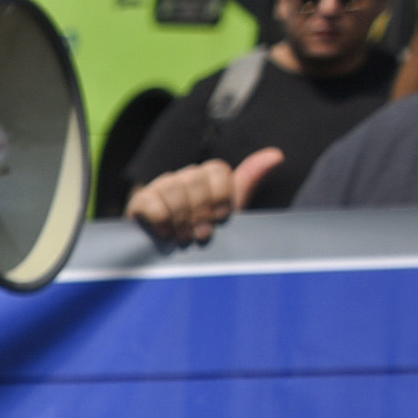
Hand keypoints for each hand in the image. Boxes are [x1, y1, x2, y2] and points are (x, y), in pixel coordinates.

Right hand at [126, 152, 279, 247]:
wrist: (169, 262)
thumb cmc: (203, 236)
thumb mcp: (229, 215)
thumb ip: (247, 185)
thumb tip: (277, 155)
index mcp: (208, 178)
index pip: (216, 169)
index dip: (221, 194)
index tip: (222, 218)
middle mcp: (185, 177)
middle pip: (194, 178)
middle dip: (201, 210)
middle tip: (202, 235)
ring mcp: (161, 186)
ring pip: (173, 187)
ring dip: (181, 217)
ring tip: (184, 238)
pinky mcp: (139, 201)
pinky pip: (151, 199)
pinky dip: (161, 218)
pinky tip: (165, 233)